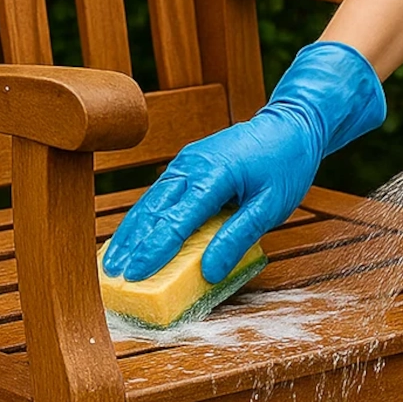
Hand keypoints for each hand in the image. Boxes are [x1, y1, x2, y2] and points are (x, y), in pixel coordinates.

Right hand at [102, 111, 322, 284]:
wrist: (290, 125)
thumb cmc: (285, 165)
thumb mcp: (271, 206)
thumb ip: (237, 238)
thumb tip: (209, 271)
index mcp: (214, 175)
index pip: (176, 220)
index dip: (153, 251)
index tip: (135, 275)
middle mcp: (192, 166)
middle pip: (153, 210)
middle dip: (131, 245)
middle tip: (113, 276)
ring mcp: (186, 163)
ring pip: (149, 201)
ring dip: (130, 233)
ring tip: (112, 261)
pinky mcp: (186, 165)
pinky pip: (158, 194)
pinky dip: (142, 218)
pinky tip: (131, 236)